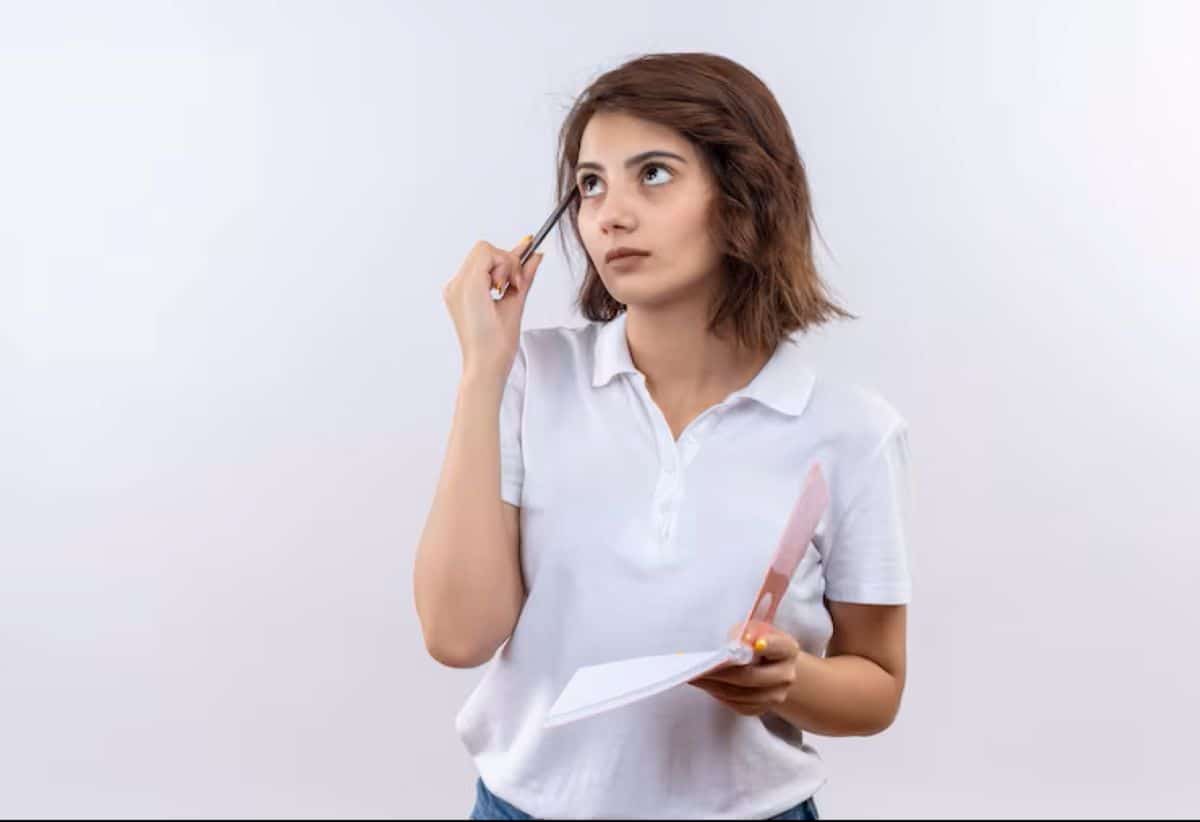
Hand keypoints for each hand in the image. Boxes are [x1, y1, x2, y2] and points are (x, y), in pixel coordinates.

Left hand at [442, 238, 544, 379]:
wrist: (484, 367)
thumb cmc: (498, 346)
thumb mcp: (515, 306)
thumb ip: (525, 276)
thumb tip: (536, 256)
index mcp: (468, 288)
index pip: (488, 251)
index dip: (508, 262)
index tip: (517, 281)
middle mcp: (456, 286)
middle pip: (482, 252)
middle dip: (503, 264)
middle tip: (513, 286)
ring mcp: (453, 291)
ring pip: (478, 261)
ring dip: (496, 271)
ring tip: (505, 293)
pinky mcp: (456, 297)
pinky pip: (473, 274)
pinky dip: (489, 277)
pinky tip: (498, 293)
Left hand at [687, 620, 800, 717]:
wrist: (772, 665)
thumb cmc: (758, 641)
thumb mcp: (754, 628)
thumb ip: (745, 632)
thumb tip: (735, 644)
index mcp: (788, 649)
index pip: (778, 646)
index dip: (768, 645)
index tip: (754, 643)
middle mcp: (786, 675)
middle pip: (752, 677)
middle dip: (722, 673)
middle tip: (698, 668)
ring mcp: (776, 695)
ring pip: (742, 695)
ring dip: (715, 687)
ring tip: (693, 677)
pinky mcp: (763, 708)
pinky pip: (739, 706)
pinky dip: (720, 696)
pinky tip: (705, 686)